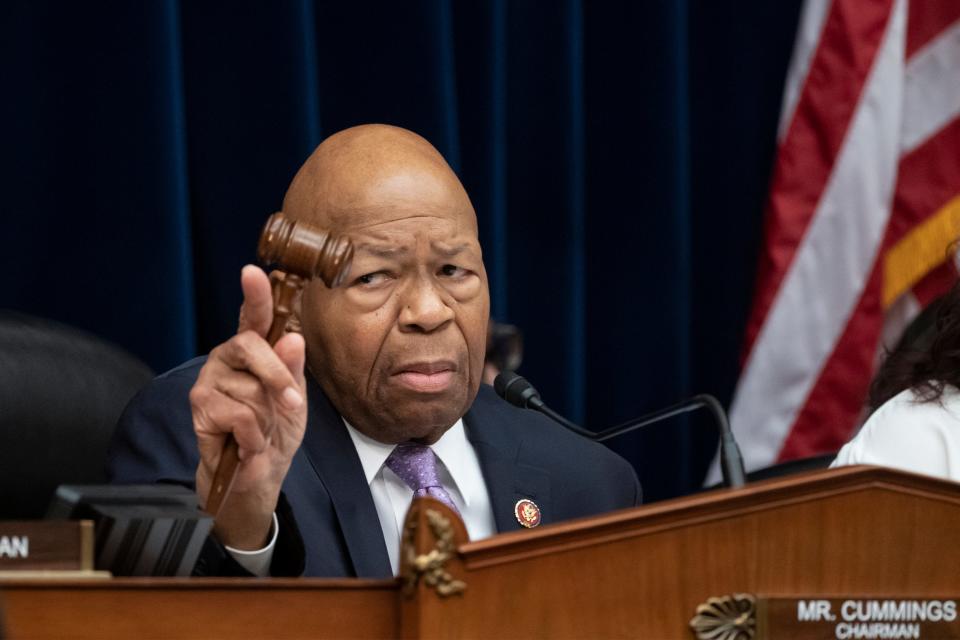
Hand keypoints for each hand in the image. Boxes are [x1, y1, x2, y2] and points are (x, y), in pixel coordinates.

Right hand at [191, 265, 306, 549]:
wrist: (257, 474)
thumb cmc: (276, 431)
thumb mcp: (295, 400)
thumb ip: (293, 370)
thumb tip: (293, 338)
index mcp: (254, 350)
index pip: (254, 316)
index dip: (254, 293)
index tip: (254, 271)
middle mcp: (227, 357)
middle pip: (251, 345)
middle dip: (277, 376)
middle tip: (291, 404)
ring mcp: (210, 378)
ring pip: (250, 388)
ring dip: (266, 417)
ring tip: (259, 429)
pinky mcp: (199, 405)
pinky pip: (240, 414)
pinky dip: (253, 434)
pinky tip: (246, 442)